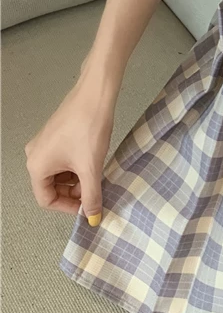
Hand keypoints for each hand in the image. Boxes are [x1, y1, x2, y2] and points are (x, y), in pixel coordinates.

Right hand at [24, 60, 117, 225]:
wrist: (95, 95)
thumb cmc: (88, 129)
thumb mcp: (91, 167)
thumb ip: (91, 196)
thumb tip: (94, 217)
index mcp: (36, 166)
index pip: (46, 200)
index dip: (68, 207)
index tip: (88, 207)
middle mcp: (35, 156)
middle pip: (51, 187)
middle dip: (73, 193)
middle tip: (95, 191)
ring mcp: (44, 144)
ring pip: (59, 173)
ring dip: (77, 179)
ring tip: (97, 175)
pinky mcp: (56, 135)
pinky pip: (63, 159)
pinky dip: (77, 166)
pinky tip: (94, 161)